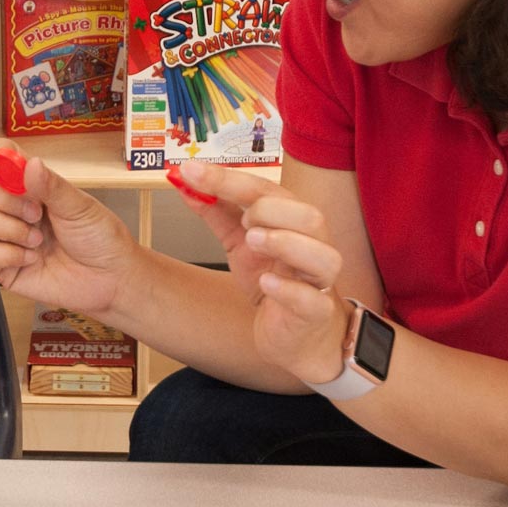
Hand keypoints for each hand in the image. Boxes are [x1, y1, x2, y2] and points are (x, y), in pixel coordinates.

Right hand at [0, 141, 135, 315]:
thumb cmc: (99, 238)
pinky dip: (7, 254)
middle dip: (4, 199)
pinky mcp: (3, 267)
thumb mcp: (80, 207)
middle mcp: (15, 208)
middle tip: (36, 213)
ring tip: (39, 241)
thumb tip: (30, 163)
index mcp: (32, 186)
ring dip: (9, 228)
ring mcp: (7, 237)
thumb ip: (51, 186)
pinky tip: (32, 259)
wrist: (110, 280)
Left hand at [177, 160, 348, 384]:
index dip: (228, 179)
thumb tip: (185, 180)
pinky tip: (266, 283)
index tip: (191, 171)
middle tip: (243, 221)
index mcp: (292, 220)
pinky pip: (312, 300)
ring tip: (254, 240)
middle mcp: (311, 245)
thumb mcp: (239, 242)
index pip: (266, 190)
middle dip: (271, 210)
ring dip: (287, 242)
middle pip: (308, 215)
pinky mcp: (315, 313)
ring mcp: (317, 281)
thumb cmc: (273, 280)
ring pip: (322, 255)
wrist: (293, 335)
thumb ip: (216, 211)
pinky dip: (290, 290)